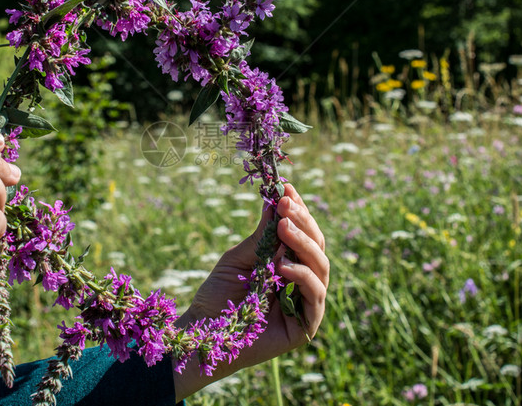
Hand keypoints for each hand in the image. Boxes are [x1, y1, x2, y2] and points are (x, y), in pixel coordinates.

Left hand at [173, 184, 328, 399]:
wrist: (201, 334)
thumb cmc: (217, 298)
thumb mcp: (239, 258)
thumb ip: (261, 236)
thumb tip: (275, 201)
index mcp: (288, 265)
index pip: (303, 234)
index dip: (298, 210)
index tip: (285, 187)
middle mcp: (302, 283)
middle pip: (316, 247)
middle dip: (303, 221)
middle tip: (285, 203)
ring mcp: (306, 305)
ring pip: (320, 267)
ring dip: (303, 243)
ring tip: (283, 228)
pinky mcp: (305, 326)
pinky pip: (314, 296)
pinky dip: (301, 277)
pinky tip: (281, 265)